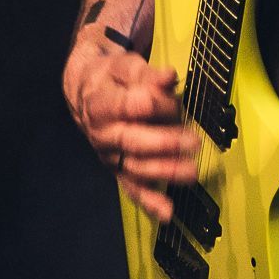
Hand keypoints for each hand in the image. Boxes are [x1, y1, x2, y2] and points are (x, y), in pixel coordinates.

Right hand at [65, 44, 198, 222]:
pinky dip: (150, 203)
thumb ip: (148, 74)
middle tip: (192, 142)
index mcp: (100, 104)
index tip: (174, 97)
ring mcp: (110, 156)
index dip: (158, 103)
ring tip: (191, 172)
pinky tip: (167, 213)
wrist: (85, 92)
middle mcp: (102, 134)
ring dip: (165, 172)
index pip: (132, 106)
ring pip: (137, 168)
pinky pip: (133, 189)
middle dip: (165, 143)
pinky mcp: (118, 170)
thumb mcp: (125, 66)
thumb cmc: (110, 78)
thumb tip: (169, 78)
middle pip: (133, 142)